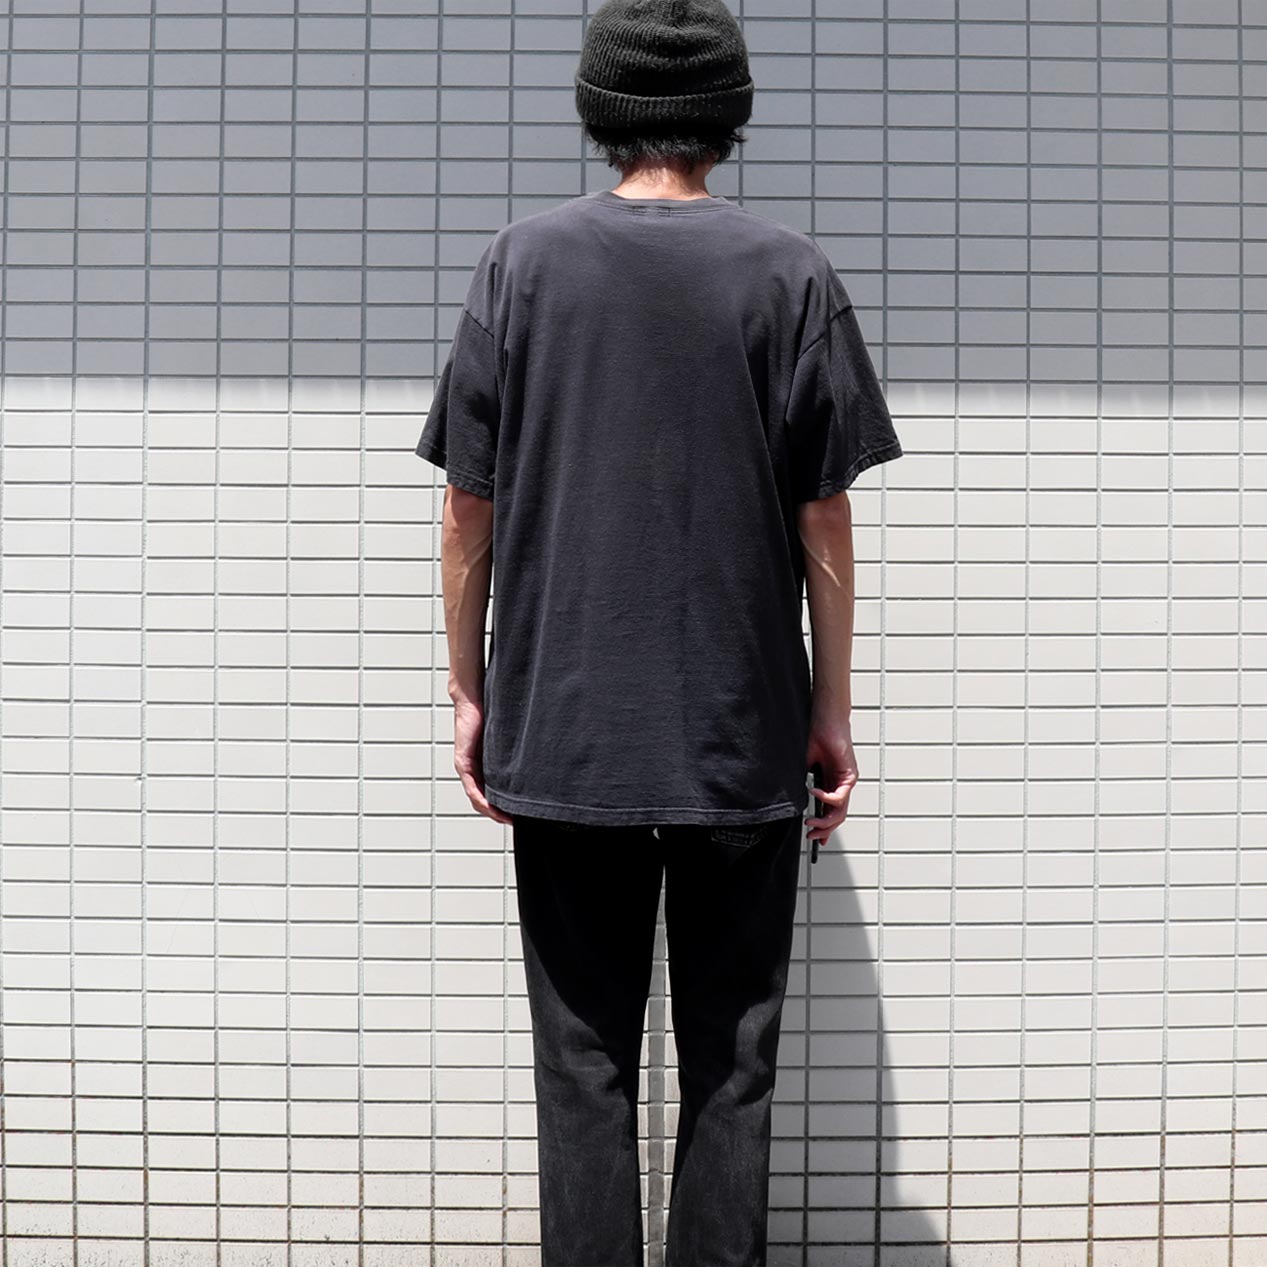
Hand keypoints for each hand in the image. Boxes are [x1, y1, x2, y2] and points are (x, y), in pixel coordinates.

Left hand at [452, 695, 513, 826]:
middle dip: (501, 814)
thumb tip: (540, 753)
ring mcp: (467, 767)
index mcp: (486, 765)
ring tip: (508, 820)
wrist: (473, 697)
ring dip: (492, 812)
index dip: (506, 807)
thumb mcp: (509, 738)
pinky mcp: (463, 762)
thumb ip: (518, 749)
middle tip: (517, 822)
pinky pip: (472, 788)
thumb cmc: (494, 712)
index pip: (495, 793)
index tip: (523, 816)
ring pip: (478, 798)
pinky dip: (482, 800)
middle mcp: (475, 769)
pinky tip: (493, 808)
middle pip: (486, 801)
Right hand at [804, 716, 858, 845]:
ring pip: (840, 812)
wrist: (824, 719)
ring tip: (810, 822)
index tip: (815, 838)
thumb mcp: (803, 766)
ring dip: (825, 821)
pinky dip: (825, 798)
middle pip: (836, 817)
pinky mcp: (850, 775)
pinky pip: (840, 796)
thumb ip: (800, 783)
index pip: (829, 811)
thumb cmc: (814, 736)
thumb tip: (792, 801)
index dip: (823, 827)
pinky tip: (813, 792)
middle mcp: (840, 785)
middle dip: (823, 830)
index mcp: (829, 783)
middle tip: (811, 835)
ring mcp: (847, 781)